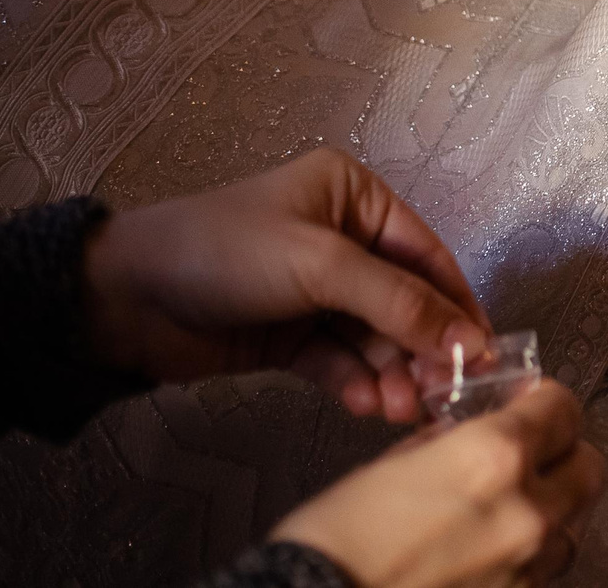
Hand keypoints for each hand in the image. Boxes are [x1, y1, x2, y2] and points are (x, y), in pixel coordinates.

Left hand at [82, 149, 489, 424]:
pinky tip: (366, 405)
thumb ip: (398, 303)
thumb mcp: (320, 265)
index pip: (426, 253)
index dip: (457, 304)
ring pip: (375, 337)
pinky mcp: (290, 336)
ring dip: (392, 373)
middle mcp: (344, 240)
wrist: (122, 300)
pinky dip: (357, 382)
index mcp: (356, 197)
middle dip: (422, 348)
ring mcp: (316, 291)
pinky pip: (339, 360)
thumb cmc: (226, 253)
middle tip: (442, 393)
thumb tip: (471, 339)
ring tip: (400, 410)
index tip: (485, 355)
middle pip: (405, 301)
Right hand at [271, 379, 603, 587]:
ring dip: (550, 512)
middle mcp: (525, 513)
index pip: (563, 409)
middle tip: (531, 453)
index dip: (547, 402)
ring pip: (571, 527)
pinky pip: (542, 573)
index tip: (532, 404)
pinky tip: (489, 554)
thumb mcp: (388, 466)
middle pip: (589, 469)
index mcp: (495, 460)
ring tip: (507, 510)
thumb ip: (447, 444)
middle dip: (563, 455)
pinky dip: (527, 558)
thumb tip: (467, 435)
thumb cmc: (332, 543)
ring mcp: (525, 569)